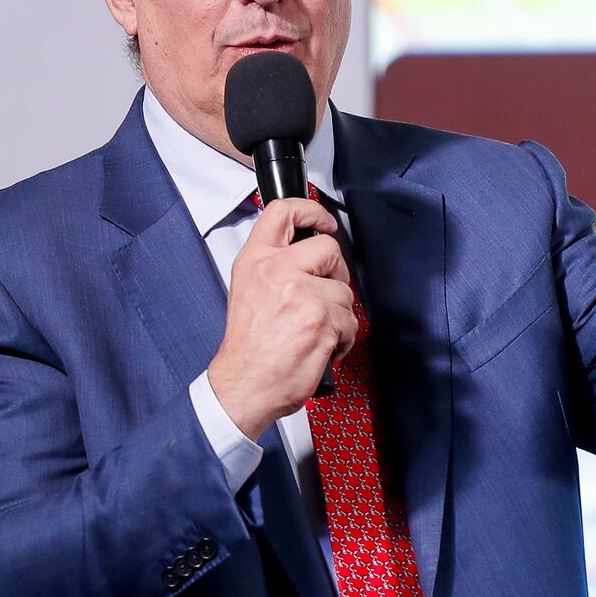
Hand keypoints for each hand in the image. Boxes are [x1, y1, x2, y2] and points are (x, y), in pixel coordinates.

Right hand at [207, 197, 356, 440]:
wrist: (245, 386)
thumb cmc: (249, 348)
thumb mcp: (248, 291)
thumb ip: (275, 267)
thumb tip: (308, 254)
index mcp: (256, 262)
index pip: (283, 212)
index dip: (312, 210)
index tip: (325, 223)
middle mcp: (277, 272)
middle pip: (329, 250)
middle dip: (335, 274)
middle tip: (324, 295)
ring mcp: (301, 294)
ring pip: (344, 292)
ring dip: (338, 315)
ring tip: (314, 332)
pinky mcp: (322, 320)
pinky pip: (350, 322)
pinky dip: (343, 339)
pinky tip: (320, 346)